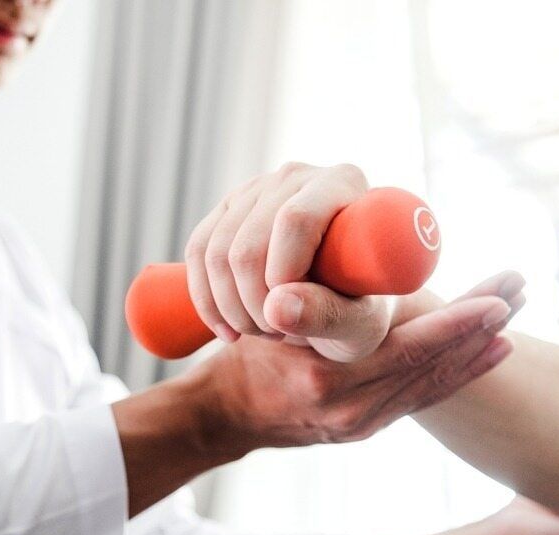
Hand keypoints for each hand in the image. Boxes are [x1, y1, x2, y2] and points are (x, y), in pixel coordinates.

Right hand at [185, 162, 394, 361]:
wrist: (342, 299)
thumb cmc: (361, 309)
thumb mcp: (359, 324)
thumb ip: (328, 315)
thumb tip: (278, 307)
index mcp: (344, 184)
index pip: (295, 220)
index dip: (282, 275)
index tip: (293, 319)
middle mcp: (298, 176)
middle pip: (249, 243)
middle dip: (254, 305)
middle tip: (280, 335)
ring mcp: (257, 188)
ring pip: (215, 252)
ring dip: (231, 308)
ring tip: (265, 330)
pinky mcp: (228, 208)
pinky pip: (197, 252)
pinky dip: (206, 300)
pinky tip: (230, 329)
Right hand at [185, 278, 522, 458]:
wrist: (225, 419)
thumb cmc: (243, 360)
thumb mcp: (263, 331)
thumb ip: (297, 315)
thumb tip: (312, 285)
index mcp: (326, 381)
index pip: (407, 352)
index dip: (455, 325)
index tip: (496, 298)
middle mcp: (352, 410)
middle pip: (432, 366)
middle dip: (480, 326)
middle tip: (518, 288)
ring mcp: (362, 425)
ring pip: (433, 384)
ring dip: (477, 348)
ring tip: (514, 313)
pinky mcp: (367, 429)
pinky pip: (421, 400)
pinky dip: (457, 375)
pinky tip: (490, 352)